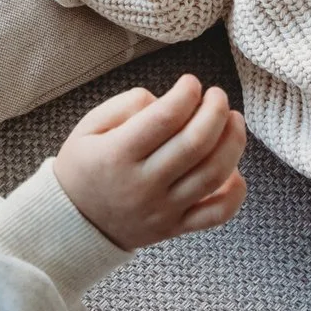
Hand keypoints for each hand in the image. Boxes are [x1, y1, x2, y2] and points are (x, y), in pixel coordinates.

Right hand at [53, 74, 247, 250]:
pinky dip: (236, 192)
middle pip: (195, 143)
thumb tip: (168, 101)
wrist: (74, 224)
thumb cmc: (83, 168)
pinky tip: (236, 170)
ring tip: (234, 120)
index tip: (190, 82)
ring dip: (233, 142)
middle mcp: (142, 185)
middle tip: (218, 95)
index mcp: (117, 155)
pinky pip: (217, 214)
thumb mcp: (88, 127)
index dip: (186, 94)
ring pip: (213, 175)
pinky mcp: (175, 227)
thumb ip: (126, 106)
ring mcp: (162, 210)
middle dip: (215, 111)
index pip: (165, 118)